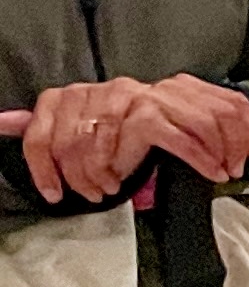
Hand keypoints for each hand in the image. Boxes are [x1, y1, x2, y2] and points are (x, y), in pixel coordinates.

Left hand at [0, 78, 162, 200]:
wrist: (190, 109)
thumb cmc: (130, 121)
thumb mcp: (82, 125)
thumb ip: (43, 125)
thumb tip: (1, 120)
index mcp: (66, 96)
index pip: (37, 137)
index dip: (43, 172)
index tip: (54, 195)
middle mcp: (91, 91)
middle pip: (67, 147)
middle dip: (80, 179)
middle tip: (95, 194)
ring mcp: (120, 96)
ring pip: (95, 149)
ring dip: (104, 176)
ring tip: (114, 187)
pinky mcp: (149, 105)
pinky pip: (128, 143)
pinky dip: (128, 166)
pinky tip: (128, 178)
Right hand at [129, 76, 248, 183]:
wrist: (90, 138)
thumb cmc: (133, 135)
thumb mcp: (175, 126)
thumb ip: (203, 126)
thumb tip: (240, 147)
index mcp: (184, 87)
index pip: (231, 99)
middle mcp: (172, 89)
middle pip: (225, 111)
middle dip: (240, 141)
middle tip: (242, 166)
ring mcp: (155, 102)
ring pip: (208, 124)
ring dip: (224, 152)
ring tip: (227, 172)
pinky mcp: (142, 122)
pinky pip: (185, 142)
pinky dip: (204, 161)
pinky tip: (212, 173)